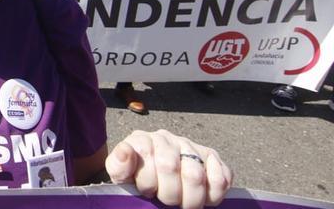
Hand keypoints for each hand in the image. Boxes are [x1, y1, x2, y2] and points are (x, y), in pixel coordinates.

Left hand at [106, 129, 232, 208]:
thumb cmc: (135, 177)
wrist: (148, 174)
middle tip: (167, 201)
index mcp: (142, 140)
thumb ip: (119, 164)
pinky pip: (221, 175)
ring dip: (191, 198)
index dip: (148, 184)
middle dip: (169, 194)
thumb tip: (125, 150)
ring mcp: (189, 146)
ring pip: (196, 175)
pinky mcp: (210, 156)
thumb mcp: (121, 174)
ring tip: (184, 203)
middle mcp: (166, 138)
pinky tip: (205, 198)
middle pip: (171, 167)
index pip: (147, 158)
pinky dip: (215, 192)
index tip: (146, 191)